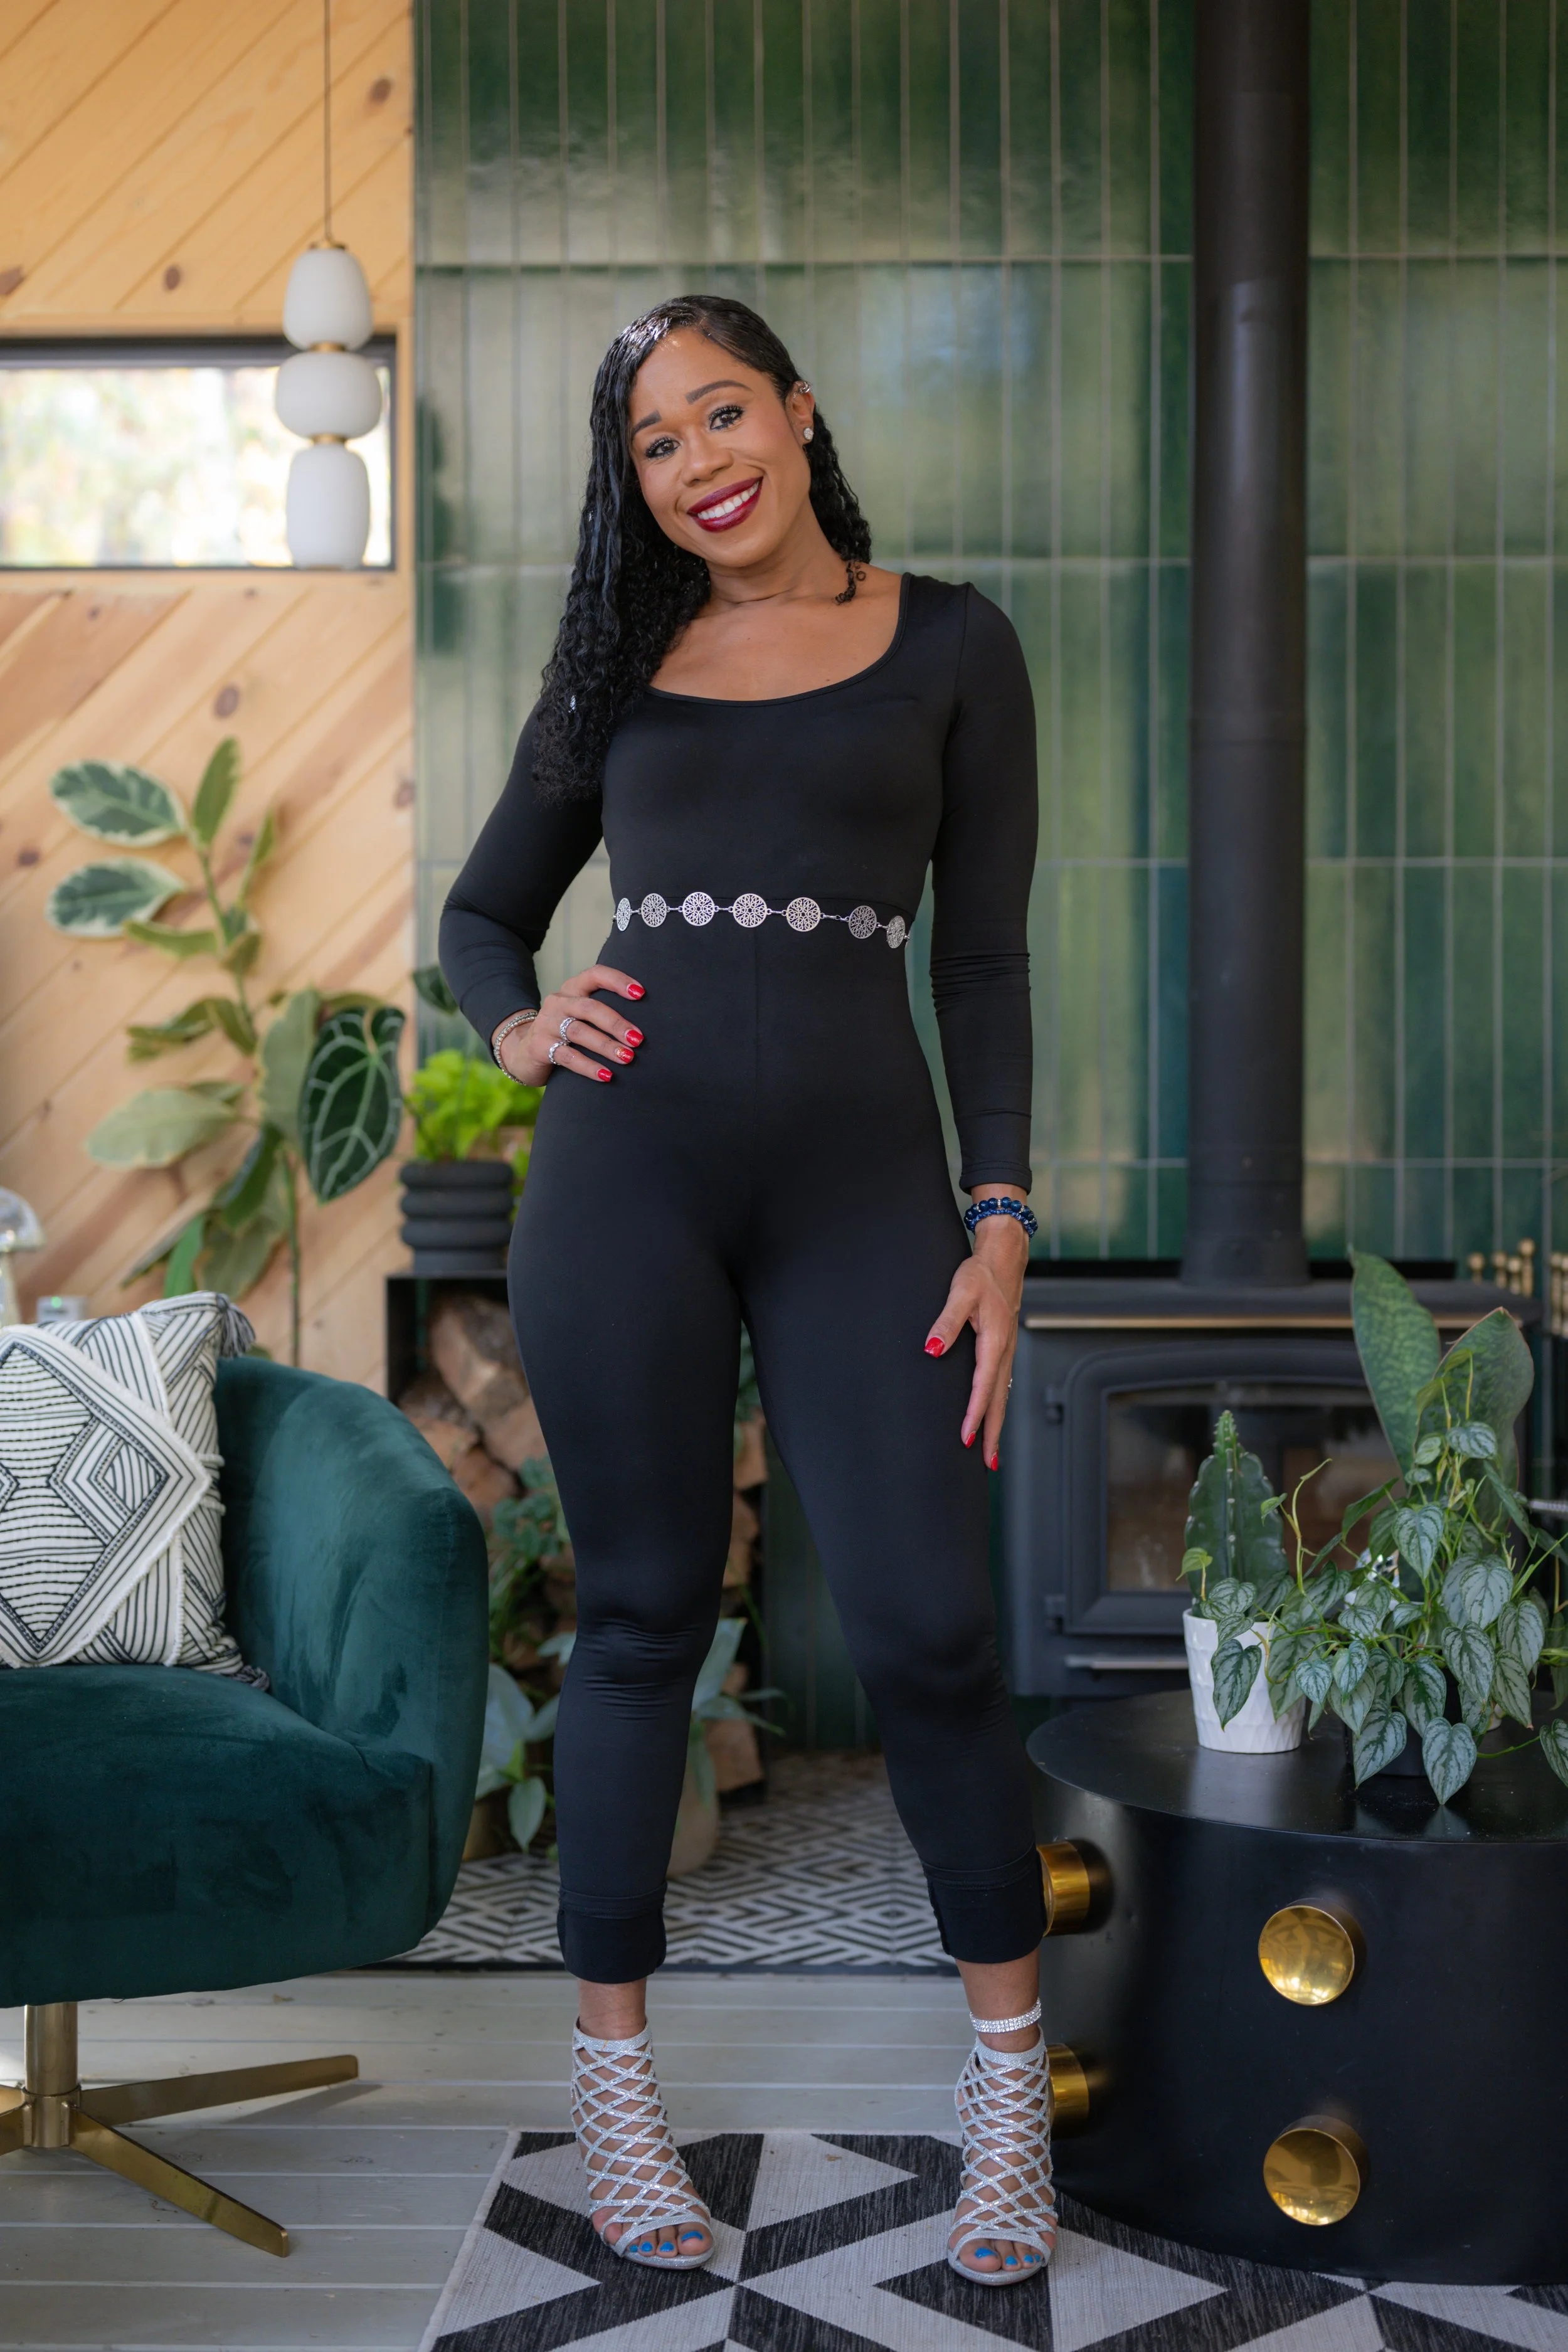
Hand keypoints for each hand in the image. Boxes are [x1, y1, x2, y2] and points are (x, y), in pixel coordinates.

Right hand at [494, 964, 645, 1085]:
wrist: (524, 1051)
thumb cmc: (565, 1032)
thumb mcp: (580, 1016)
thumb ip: (603, 1012)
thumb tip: (643, 1027)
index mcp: (572, 989)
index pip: (595, 974)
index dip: (618, 981)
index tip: (641, 993)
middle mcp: (558, 1002)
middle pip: (589, 1007)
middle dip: (616, 1023)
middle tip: (638, 1038)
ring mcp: (547, 1024)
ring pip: (579, 1032)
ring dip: (606, 1045)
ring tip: (627, 1058)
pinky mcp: (540, 1047)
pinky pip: (568, 1057)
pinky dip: (589, 1066)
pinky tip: (607, 1076)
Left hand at [924, 1196, 1028, 1467]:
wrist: (1004, 1257)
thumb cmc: (980, 1274)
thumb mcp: (959, 1294)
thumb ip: (945, 1323)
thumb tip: (931, 1350)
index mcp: (995, 1342)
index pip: (983, 1387)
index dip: (974, 1415)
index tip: (965, 1438)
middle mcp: (1005, 1352)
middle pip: (999, 1402)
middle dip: (993, 1434)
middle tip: (988, 1465)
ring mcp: (1007, 1352)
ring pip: (1002, 1396)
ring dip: (996, 1424)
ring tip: (990, 1454)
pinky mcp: (1003, 1349)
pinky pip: (1002, 1386)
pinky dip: (997, 1406)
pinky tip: (991, 1417)